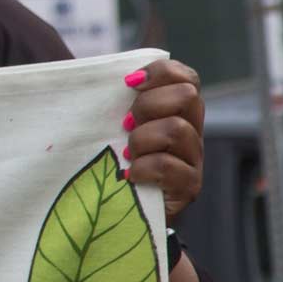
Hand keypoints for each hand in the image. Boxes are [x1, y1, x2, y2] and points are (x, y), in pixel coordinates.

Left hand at [120, 59, 203, 221]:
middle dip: (147, 106)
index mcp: (177, 112)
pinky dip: (143, 168)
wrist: (119, 212)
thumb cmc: (112, 160)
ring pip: (177, 129)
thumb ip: (114, 100)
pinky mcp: (189, 186)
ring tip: (126, 153)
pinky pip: (169, 165)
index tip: (128, 83)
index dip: (160, 72)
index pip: (186, 77)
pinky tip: (129, 175)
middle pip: (187, 95)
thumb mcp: (113, 125)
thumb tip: (88, 69)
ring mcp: (194, 159)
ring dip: (141, 139)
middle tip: (125, 125)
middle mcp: (192, 131)